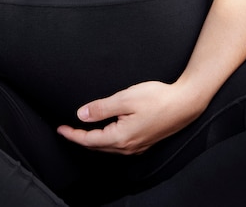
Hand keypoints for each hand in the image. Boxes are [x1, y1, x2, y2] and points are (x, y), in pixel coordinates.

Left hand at [57, 81, 203, 154]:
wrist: (185, 103)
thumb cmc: (157, 98)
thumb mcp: (125, 98)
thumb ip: (102, 108)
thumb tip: (82, 115)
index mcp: (121, 137)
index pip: (89, 140)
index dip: (73, 134)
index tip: (60, 129)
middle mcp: (128, 147)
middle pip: (98, 146)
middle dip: (81, 138)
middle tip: (67, 129)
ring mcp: (138, 146)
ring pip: (108, 147)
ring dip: (94, 140)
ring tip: (83, 130)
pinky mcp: (145, 142)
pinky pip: (119, 145)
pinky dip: (107, 139)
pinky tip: (106, 131)